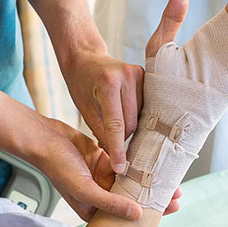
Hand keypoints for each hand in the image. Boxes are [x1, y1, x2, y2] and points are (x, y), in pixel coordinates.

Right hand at [34, 117, 180, 220]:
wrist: (45, 138)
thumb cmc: (58, 166)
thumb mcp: (85, 189)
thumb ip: (111, 203)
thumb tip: (138, 215)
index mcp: (94, 211)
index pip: (125, 216)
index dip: (149, 213)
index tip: (170, 208)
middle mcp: (100, 196)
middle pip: (132, 199)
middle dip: (154, 196)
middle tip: (177, 195)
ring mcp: (103, 178)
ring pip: (132, 181)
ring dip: (149, 179)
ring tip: (171, 179)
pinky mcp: (104, 161)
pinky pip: (126, 164)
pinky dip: (140, 163)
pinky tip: (156, 162)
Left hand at [60, 49, 143, 174]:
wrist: (86, 58)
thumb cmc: (81, 85)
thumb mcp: (84, 109)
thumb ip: (100, 131)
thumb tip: (116, 155)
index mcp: (108, 83)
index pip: (116, 125)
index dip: (118, 149)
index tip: (120, 168)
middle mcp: (127, 76)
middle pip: (131, 123)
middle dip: (121, 139)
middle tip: (109, 146)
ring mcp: (139, 74)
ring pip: (139, 117)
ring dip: (129, 128)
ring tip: (116, 129)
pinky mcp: (145, 75)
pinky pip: (144, 107)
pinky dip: (136, 116)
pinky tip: (128, 119)